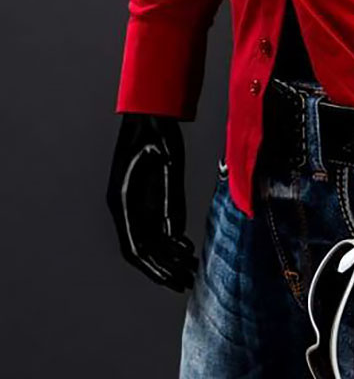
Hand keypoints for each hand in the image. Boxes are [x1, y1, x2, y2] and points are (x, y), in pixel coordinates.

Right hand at [106, 112, 198, 291]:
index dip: (153, 267)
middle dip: (163, 269)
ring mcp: (134, 201)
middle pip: (142, 249)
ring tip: (190, 270)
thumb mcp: (168, 162)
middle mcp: (125, 205)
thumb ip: (170, 198)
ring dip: (168, 256)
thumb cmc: (158, 131)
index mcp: (123, 199)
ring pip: (150, 239)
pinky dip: (170, 239)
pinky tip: (186, 246)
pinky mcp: (144, 195)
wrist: (151, 108)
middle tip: (187, 283)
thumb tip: (174, 234)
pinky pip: (155, 225)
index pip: (135, 246)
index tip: (172, 280)